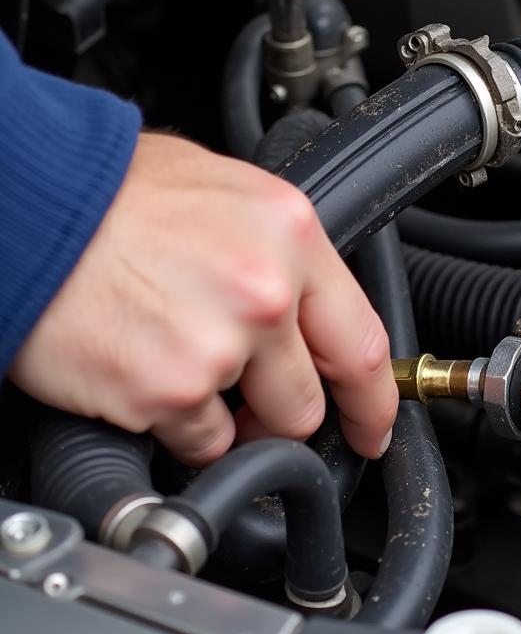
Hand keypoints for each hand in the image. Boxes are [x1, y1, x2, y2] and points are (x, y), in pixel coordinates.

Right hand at [9, 133, 396, 464]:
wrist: (32, 204)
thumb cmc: (113, 192)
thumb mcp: (227, 194)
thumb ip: (279, 255)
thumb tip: (302, 307)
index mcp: (291, 235)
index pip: (362, 339)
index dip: (373, 399)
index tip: (371, 427)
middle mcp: (267, 291)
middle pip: (310, 399)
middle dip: (287, 414)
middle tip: (254, 403)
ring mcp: (218, 344)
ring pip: (256, 430)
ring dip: (230, 420)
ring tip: (185, 369)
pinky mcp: (165, 389)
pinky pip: (198, 440)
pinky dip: (180, 425)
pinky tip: (150, 376)